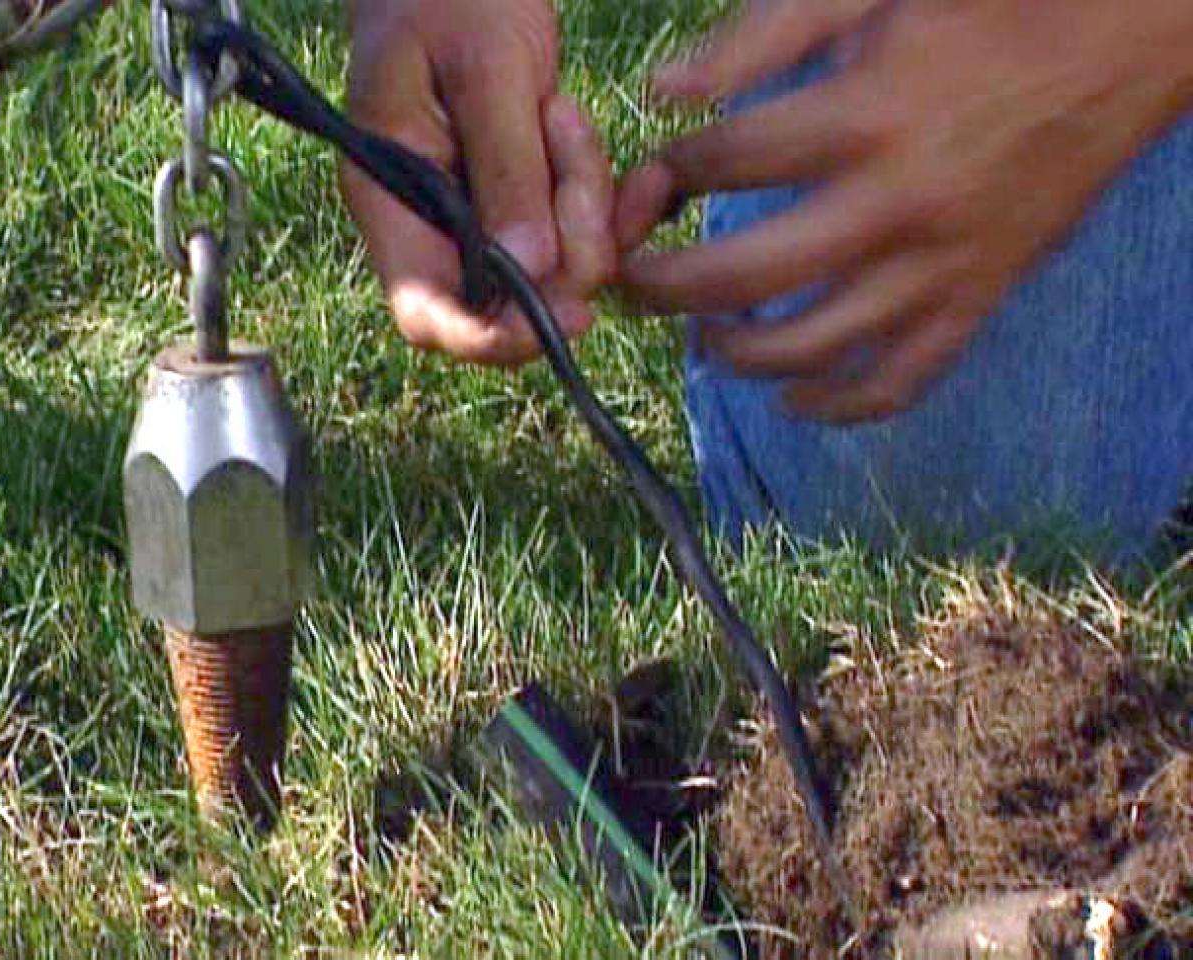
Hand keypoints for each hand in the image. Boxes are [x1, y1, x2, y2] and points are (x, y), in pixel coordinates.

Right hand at [341, 0, 614, 365]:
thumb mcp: (486, 68)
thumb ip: (506, 168)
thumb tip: (531, 270)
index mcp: (390, 200)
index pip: (426, 314)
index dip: (487, 339)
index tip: (563, 316)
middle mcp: (432, 225)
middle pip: (503, 303)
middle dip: (563, 254)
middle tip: (572, 151)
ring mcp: (480, 217)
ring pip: (553, 268)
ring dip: (586, 207)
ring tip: (563, 114)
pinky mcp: (523, 201)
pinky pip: (577, 233)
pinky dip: (604, 199)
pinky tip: (595, 136)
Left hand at [617, 0, 1192, 421]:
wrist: (1129, 43)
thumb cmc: (990, 7)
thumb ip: (765, 32)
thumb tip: (665, 91)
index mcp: (865, 113)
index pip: (721, 164)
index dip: (661, 176)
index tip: (646, 186)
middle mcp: (896, 203)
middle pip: (743, 276)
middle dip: (662, 287)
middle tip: (628, 284)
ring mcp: (939, 265)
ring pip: (811, 347)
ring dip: (734, 355)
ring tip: (703, 336)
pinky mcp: (977, 301)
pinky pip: (898, 382)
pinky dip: (838, 406)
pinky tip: (793, 399)